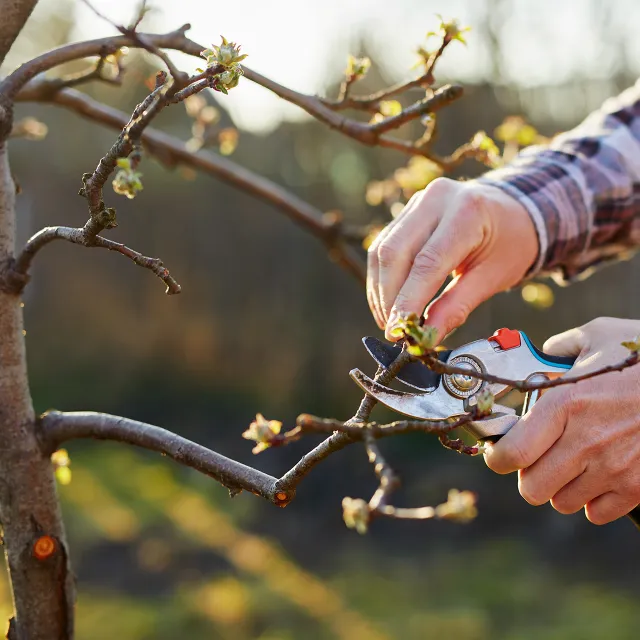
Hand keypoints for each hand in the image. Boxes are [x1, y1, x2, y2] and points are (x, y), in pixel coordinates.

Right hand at [366, 177, 538, 340]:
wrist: (512, 211)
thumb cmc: (509, 244)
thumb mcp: (493, 278)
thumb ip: (457, 307)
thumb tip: (426, 337)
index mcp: (467, 212)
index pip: (427, 262)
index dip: (408, 300)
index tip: (398, 330)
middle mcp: (437, 199)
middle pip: (395, 252)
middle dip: (389, 297)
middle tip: (393, 330)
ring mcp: (418, 202)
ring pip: (383, 250)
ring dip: (380, 290)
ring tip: (389, 320)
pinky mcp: (406, 212)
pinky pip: (383, 247)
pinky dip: (382, 279)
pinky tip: (388, 302)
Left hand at [484, 317, 639, 523]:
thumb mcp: (600, 335)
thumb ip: (561, 346)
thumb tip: (544, 351)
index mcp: (566, 404)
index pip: (512, 453)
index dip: (497, 458)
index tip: (498, 453)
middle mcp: (585, 442)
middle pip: (531, 488)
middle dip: (527, 474)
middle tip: (536, 458)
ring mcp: (614, 468)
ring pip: (561, 502)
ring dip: (559, 485)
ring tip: (570, 462)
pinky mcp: (638, 487)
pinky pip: (597, 512)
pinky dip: (591, 499)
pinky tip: (597, 474)